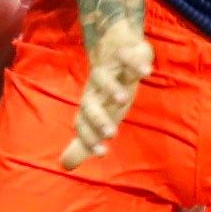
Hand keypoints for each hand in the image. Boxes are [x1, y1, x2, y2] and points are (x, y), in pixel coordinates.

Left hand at [65, 17, 151, 168]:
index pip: (83, 122)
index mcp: (91, 103)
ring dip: (112, 87)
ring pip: (103, 77)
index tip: (102, 152)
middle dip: (99, 117)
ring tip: (124, 99)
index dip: (89, 137)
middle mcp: (96, 88)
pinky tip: (145, 72)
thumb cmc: (108, 88)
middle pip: (90, 102)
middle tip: (111, 133)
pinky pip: (129, 55)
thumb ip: (83, 142)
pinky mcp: (125, 51)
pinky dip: (136, 62)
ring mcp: (109, 68)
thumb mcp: (99, 116)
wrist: (115, 45)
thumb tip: (65, 166)